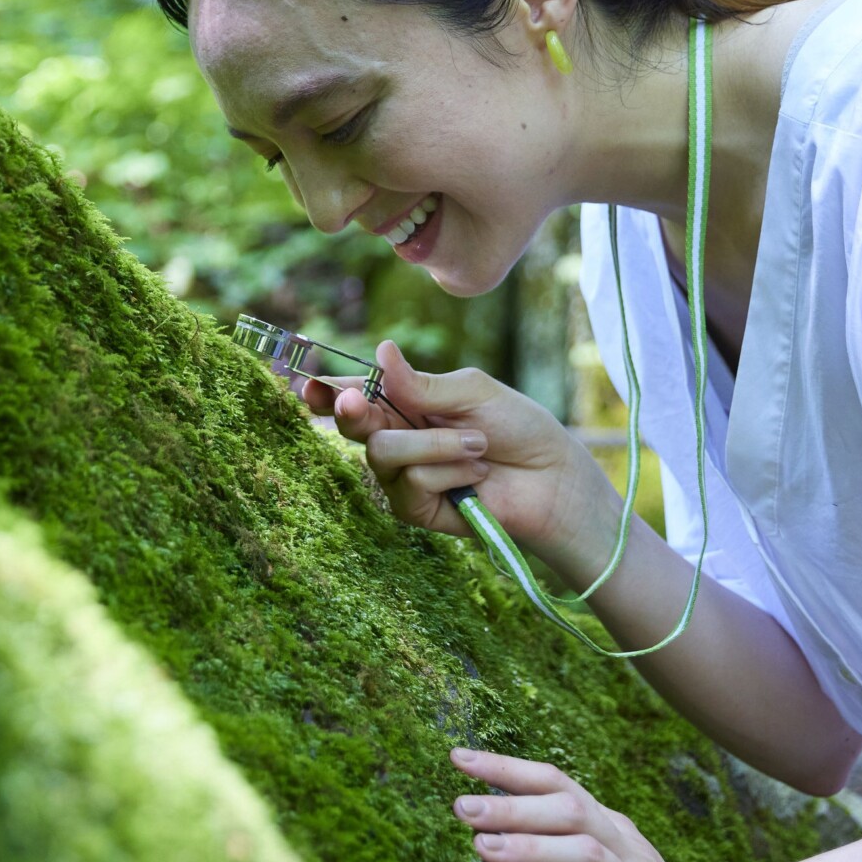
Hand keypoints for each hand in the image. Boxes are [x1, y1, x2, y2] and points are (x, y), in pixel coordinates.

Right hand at [310, 341, 620, 584]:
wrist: (552, 479)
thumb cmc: (519, 429)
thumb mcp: (472, 392)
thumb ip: (421, 383)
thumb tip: (381, 350)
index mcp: (406, 403)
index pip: (356, 395)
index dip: (327, 391)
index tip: (309, 385)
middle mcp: (398, 438)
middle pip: (352, 425)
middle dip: (352, 412)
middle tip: (356, 402)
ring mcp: (403, 477)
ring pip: (382, 453)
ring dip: (434, 445)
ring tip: (479, 446)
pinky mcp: (414, 510)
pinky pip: (411, 482)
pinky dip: (447, 471)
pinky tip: (476, 476)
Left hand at [449, 747, 731, 861]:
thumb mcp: (601, 859)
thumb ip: (557, 838)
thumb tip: (484, 818)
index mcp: (607, 826)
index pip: (557, 784)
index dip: (509, 768)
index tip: (458, 758)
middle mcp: (623, 849)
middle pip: (569, 813)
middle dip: (513, 806)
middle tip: (462, 807)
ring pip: (588, 858)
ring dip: (535, 850)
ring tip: (486, 849)